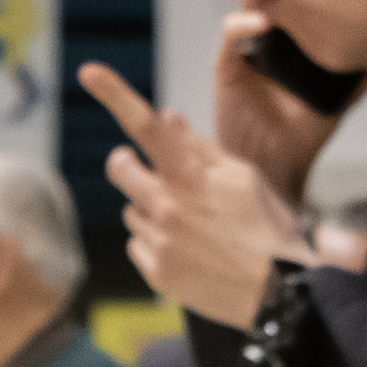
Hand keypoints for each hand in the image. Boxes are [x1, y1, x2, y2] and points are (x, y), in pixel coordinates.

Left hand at [78, 61, 304, 332]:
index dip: (115, 94)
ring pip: (132, 209)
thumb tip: (167, 118)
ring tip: (192, 225)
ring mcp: (160, 240)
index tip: (88, 70)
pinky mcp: (156, 271)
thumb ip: (201, 148)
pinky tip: (189, 250)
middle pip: (120, 167)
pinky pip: (138, 244)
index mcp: (193, 174)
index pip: (147, 124)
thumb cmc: (267, 230)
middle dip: (128, 163)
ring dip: (151, 208)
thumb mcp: (244, 179)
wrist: (278, 296)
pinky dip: (156, 243)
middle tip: (145, 169)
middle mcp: (168, 204)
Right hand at [204, 6, 353, 198]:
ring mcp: (246, 48)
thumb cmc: (304, 133)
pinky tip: (262, 22)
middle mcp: (269, 40)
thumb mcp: (344, 97)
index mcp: (294, 42)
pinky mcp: (227, 64)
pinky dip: (243, 24)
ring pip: (251, 6)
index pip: (300, 2)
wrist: (275, 165)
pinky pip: (230, 35)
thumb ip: (365, 75)